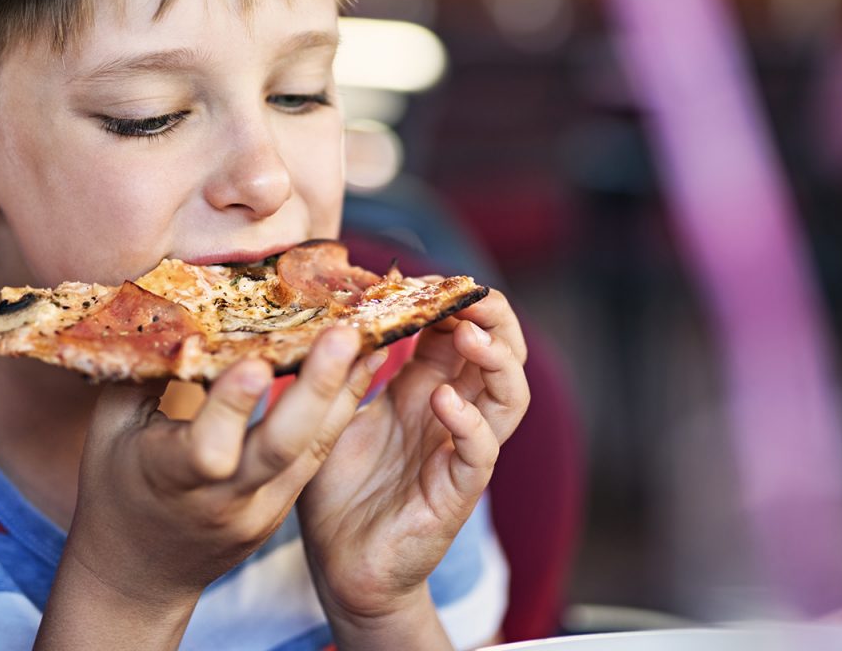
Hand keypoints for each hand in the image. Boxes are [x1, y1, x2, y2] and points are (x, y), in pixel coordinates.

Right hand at [36, 327, 380, 648]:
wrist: (139, 574)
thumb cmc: (116, 484)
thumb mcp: (112, 428)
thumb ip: (145, 371)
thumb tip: (175, 303)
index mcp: (168, 478)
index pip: (207, 448)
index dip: (231, 406)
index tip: (258, 361)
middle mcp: (222, 499)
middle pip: (279, 449)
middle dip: (316, 389)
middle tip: (345, 334)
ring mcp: (260, 509)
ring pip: (312, 450)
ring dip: (344, 391)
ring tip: (371, 335)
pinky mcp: (283, 507)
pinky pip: (317, 455)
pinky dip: (340, 409)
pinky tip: (364, 367)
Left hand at [296, 289, 529, 637]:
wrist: (339, 566)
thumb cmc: (337, 491)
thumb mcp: (333, 415)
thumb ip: (344, 371)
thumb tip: (341, 314)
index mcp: (423, 390)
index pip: (458, 332)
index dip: (454, 300)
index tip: (432, 276)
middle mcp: (450, 415)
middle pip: (500, 355)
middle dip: (495, 318)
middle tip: (472, 293)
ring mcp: (458, 452)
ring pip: (508, 398)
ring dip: (496, 361)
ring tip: (470, 334)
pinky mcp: (456, 492)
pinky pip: (480, 453)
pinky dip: (469, 423)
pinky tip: (443, 401)